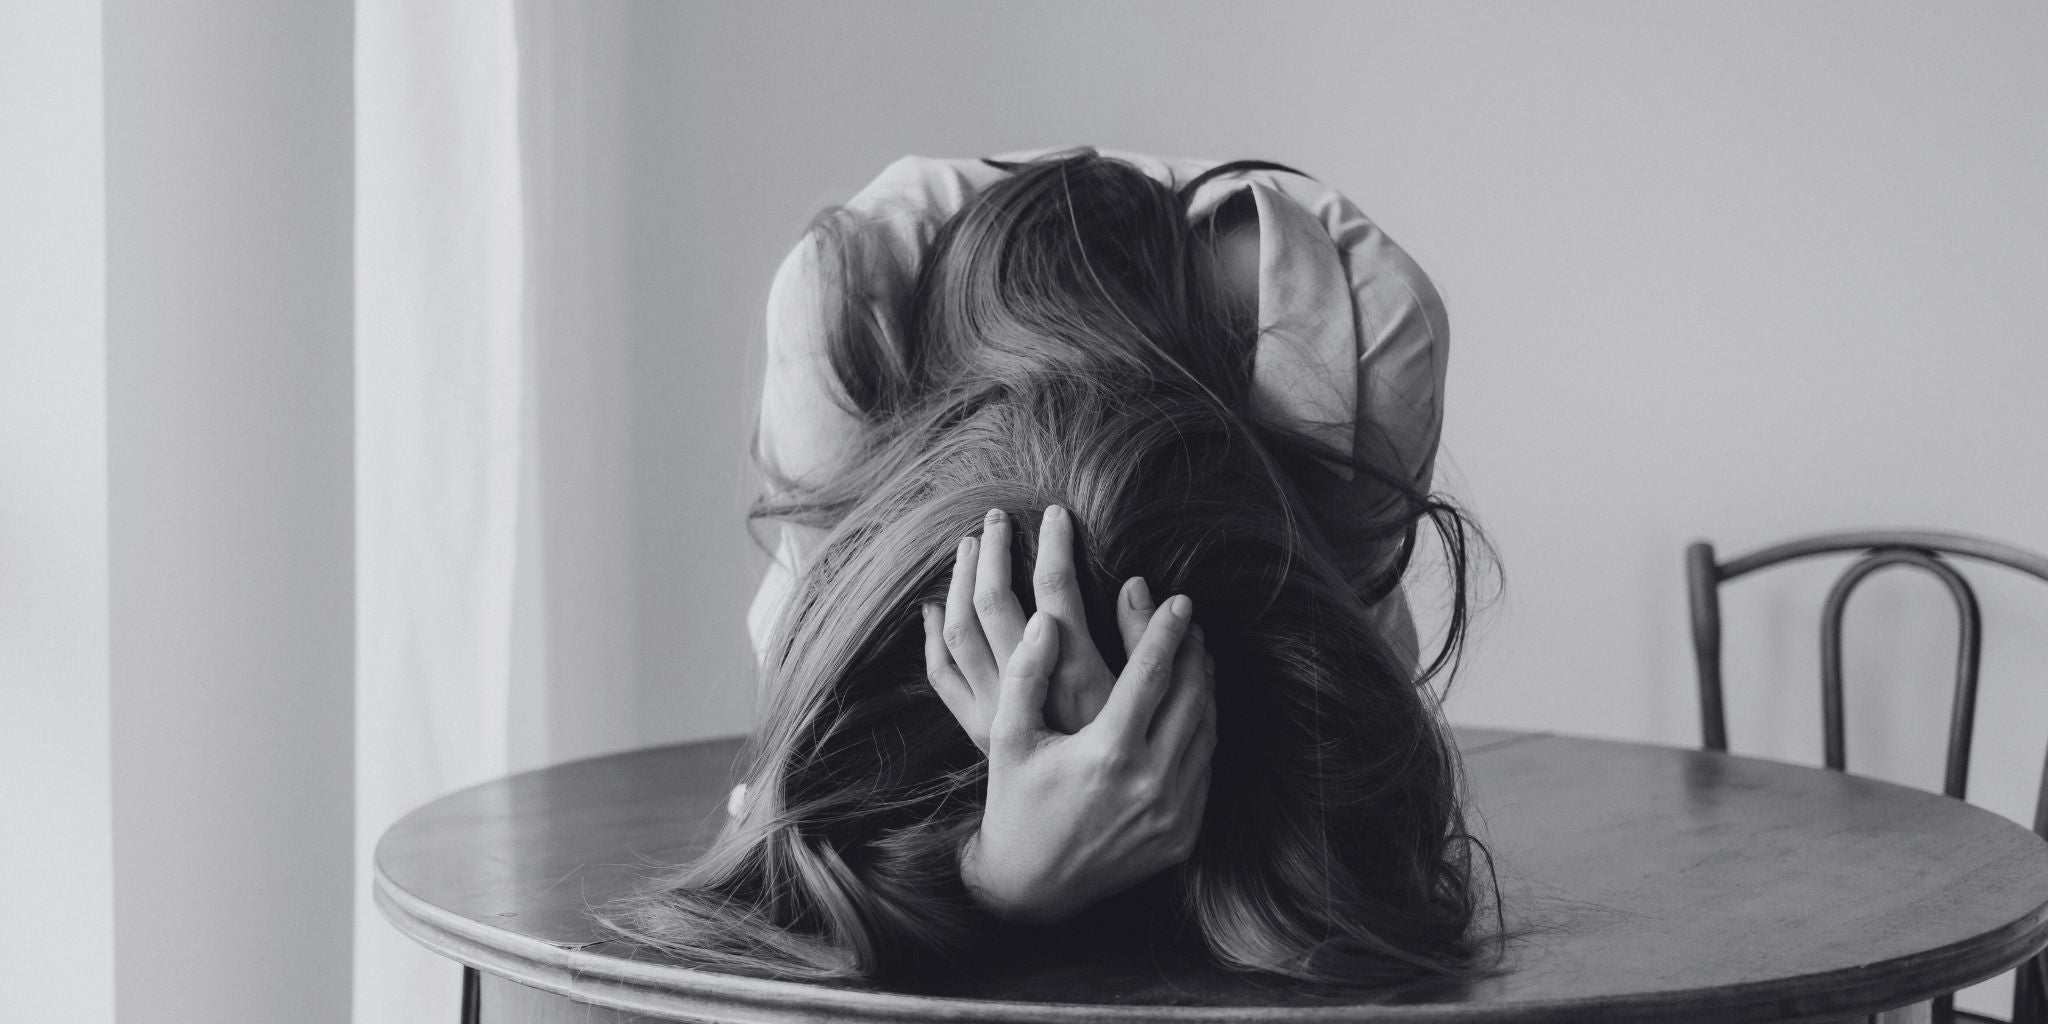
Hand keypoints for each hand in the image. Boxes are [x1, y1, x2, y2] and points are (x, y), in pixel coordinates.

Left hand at [921, 504, 1160, 749]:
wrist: (1072, 834)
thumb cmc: (1119, 757)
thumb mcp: (1140, 700)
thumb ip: (1139, 640)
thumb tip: (1136, 581)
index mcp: (1073, 674)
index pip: (1055, 589)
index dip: (1053, 544)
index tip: (1056, 512)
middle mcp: (1025, 687)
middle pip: (995, 600)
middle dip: (994, 551)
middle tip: (998, 518)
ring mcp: (991, 706)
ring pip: (961, 629)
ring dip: (961, 580)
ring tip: (970, 545)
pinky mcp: (974, 726)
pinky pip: (941, 672)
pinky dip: (933, 634)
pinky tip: (934, 605)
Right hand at [957, 600, 1217, 924]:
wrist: (1031, 885)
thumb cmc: (1015, 801)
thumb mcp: (1010, 736)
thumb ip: (1027, 674)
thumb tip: (1048, 620)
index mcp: (1108, 753)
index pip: (1152, 674)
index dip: (1166, 631)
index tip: (1180, 600)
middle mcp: (1149, 783)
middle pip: (1191, 697)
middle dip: (1194, 653)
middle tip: (1190, 623)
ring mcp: (1172, 813)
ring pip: (1205, 731)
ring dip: (1204, 689)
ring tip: (1195, 657)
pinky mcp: (1183, 835)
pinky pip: (1204, 769)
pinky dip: (1202, 732)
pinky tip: (1190, 710)